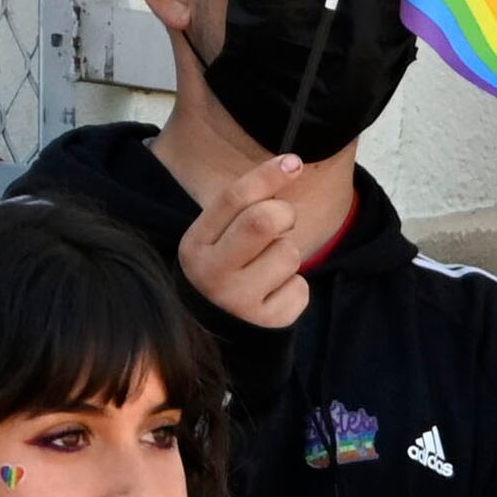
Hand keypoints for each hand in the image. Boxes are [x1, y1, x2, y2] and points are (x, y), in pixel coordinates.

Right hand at [179, 153, 318, 330]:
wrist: (216, 336)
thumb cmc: (224, 272)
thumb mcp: (217, 240)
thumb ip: (243, 208)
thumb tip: (292, 163)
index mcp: (195, 244)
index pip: (233, 198)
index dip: (267, 175)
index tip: (294, 161)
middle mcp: (213, 273)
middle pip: (263, 221)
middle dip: (283, 214)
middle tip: (282, 222)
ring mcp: (240, 302)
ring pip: (289, 253)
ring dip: (288, 255)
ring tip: (268, 269)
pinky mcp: (269, 324)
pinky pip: (301, 287)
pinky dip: (295, 287)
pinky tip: (275, 296)